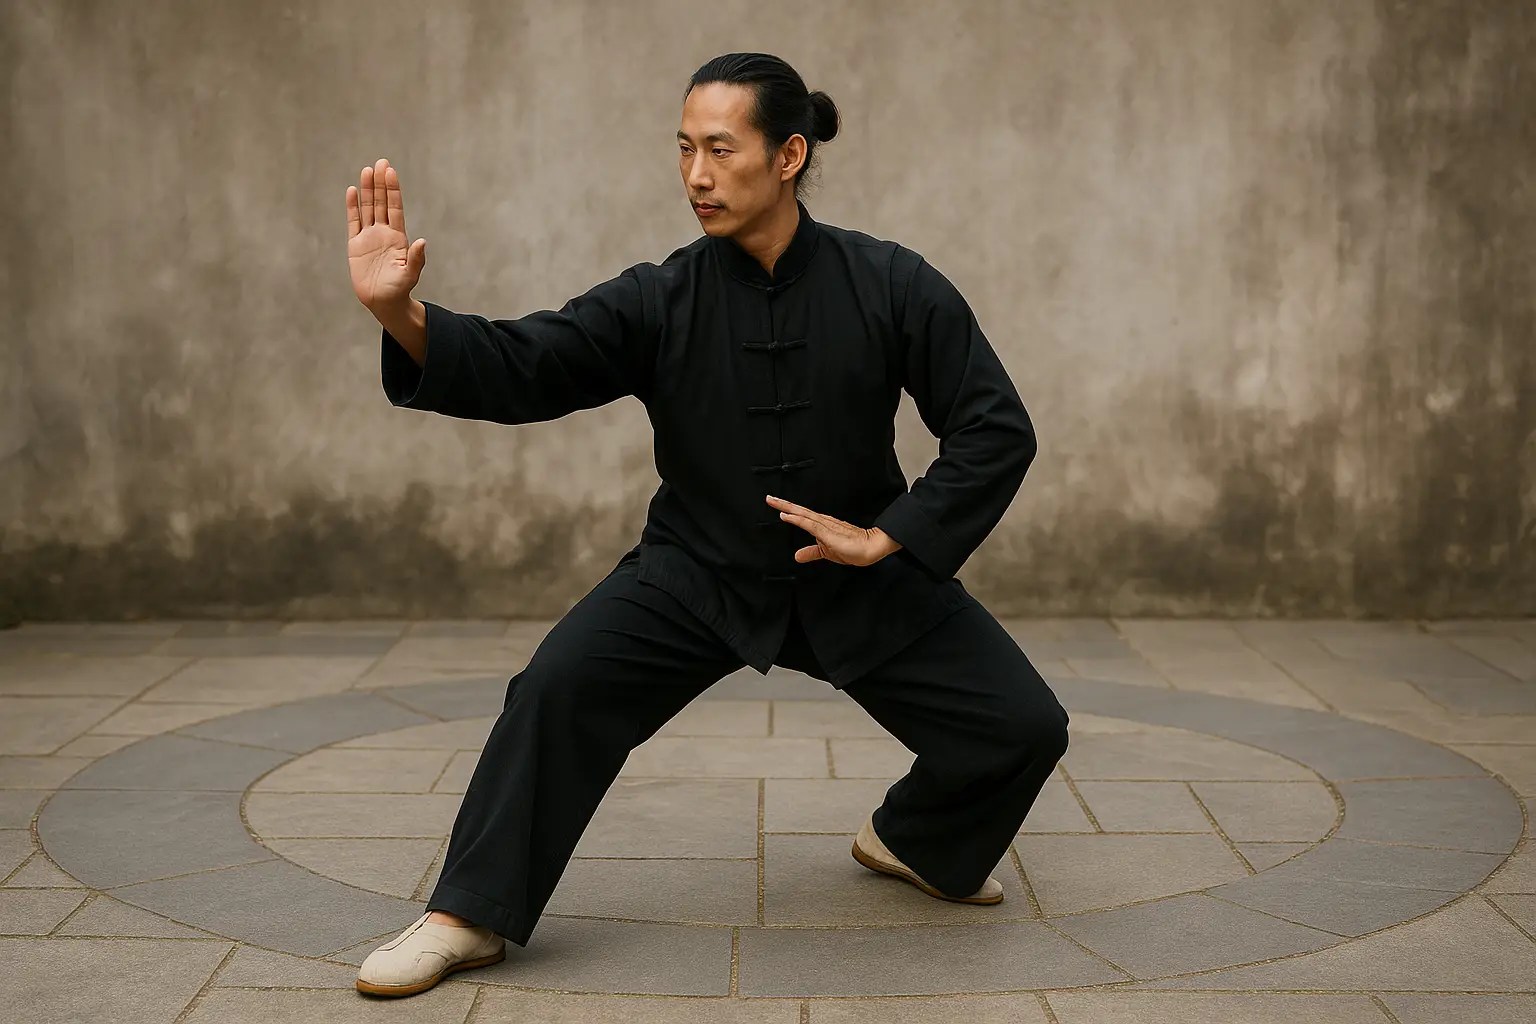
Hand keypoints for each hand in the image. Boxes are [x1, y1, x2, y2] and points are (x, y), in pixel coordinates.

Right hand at [346, 158, 426, 310]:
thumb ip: (416, 259)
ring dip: (367, 190)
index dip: (393, 190)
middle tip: (381, 162)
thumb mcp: (410, 275)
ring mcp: (369, 237)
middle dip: (381, 183)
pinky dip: (352, 207)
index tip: (390, 171)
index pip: (395, 208)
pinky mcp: (355, 245)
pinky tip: (352, 191)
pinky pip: (353, 222)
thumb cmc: (399, 290)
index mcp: (398, 237)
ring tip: (367, 170)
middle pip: (381, 203)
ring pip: (367, 208)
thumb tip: (422, 242)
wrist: (383, 302)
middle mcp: (383, 233)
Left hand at [765, 495, 901, 566]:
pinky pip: (810, 524)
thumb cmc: (852, 548)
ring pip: (803, 515)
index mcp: (821, 526)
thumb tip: (797, 556)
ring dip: (788, 508)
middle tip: (769, 498)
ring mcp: (825, 526)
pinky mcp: (828, 533)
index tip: (775, 504)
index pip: (801, 516)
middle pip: (800, 511)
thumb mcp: (826, 552)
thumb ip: (811, 552)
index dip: (788, 510)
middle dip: (783, 504)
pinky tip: (787, 516)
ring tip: (775, 503)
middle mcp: (822, 522)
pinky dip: (797, 519)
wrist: (871, 548)